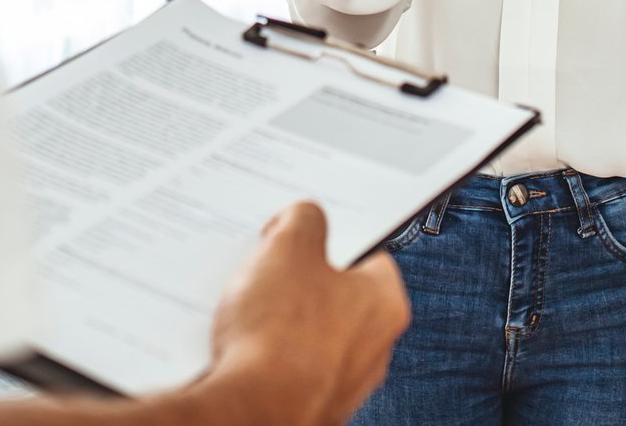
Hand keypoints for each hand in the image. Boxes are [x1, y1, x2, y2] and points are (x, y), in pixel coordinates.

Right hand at [200, 202, 407, 425]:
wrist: (251, 414)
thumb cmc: (279, 336)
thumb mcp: (287, 249)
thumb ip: (302, 219)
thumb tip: (302, 219)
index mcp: (385, 305)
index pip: (370, 256)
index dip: (333, 240)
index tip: (305, 235)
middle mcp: (374, 350)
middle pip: (337, 296)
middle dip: (300, 281)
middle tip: (268, 270)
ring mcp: (343, 384)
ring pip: (311, 335)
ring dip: (281, 321)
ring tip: (247, 312)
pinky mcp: (312, 408)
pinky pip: (289, 369)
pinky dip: (268, 358)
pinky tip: (240, 349)